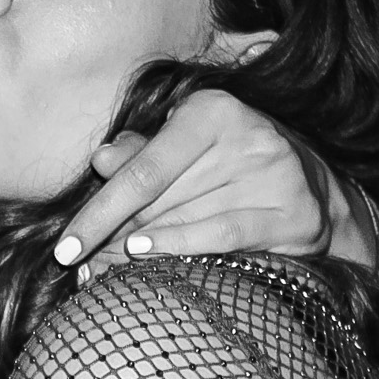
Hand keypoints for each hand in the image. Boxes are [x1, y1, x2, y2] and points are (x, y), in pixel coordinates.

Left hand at [54, 90, 340, 272]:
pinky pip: (224, 236)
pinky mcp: (296, 214)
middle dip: (113, 236)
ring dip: (136, 251)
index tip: (63, 249)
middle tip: (81, 265)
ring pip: (186, 219)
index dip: (97, 211)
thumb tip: (101, 160)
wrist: (315, 187)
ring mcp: (277, 175)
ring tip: (104, 269)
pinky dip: (183, 247)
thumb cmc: (225, 162)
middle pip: (159, 200)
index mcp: (213, 109)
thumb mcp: (181, 146)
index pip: (142, 170)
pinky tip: (146, 255)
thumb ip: (139, 153)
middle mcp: (248, 135)